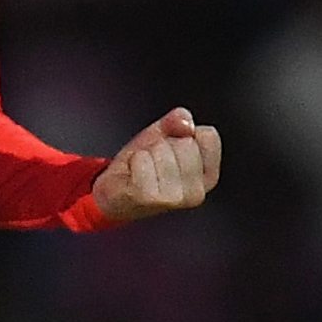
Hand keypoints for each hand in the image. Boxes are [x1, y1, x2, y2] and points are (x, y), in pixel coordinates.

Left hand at [93, 108, 220, 222]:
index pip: (208, 136)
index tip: (171, 146)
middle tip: (152, 160)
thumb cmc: (142, 166)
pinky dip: (133, 161)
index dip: (183, 133)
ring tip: (142, 167)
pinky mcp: (151, 200)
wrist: (114, 192)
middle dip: (163, 144)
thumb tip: (186, 121)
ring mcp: (176, 199)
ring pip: (162, 151)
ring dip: (146, 153)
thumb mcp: (162, 135)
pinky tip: (133, 173)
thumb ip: (177, 121)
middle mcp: (197, 192)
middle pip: (184, 143)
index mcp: (207, 175)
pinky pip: (142, 161)